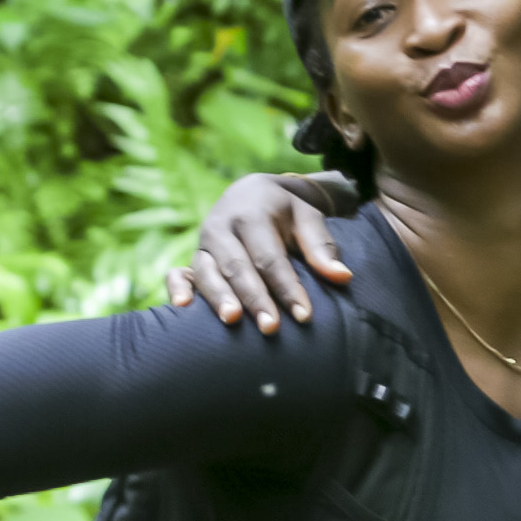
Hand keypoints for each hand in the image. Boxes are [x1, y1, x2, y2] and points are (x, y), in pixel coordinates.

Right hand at [155, 170, 360, 334]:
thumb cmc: (285, 211)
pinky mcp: (192, 257)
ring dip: (219, 298)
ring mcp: (203, 243)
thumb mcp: (307, 217)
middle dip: (255, 299)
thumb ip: (321, 247)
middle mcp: (222, 227)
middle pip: (238, 267)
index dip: (287, 287)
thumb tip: (342, 277)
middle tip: (271, 329)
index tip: (304, 316)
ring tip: (232, 321)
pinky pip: (178, 273)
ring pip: (208, 272)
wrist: (251, 192)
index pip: (270, 257)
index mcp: (251, 214)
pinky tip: (182, 308)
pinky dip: (177, 288)